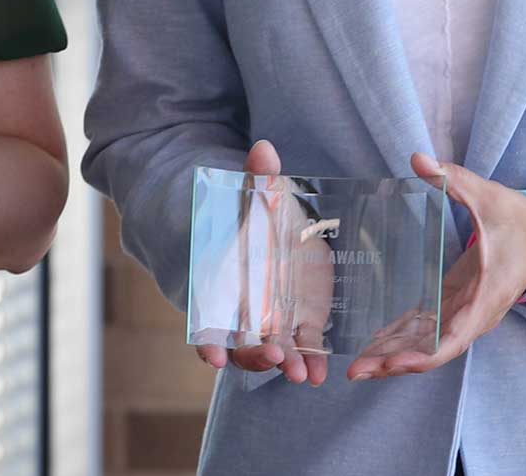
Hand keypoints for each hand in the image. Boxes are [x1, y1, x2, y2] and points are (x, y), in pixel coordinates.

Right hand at [192, 140, 332, 386]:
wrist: (268, 224)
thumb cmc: (248, 210)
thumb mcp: (251, 194)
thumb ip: (256, 178)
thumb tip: (264, 149)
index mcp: (219, 283)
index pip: (205, 318)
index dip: (206, 339)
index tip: (213, 356)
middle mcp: (241, 309)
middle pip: (240, 344)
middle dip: (254, 355)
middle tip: (273, 357)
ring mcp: (271, 318)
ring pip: (271, 350)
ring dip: (285, 364)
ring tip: (302, 375)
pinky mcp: (299, 319)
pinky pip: (302, 345)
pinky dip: (309, 360)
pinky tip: (319, 373)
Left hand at [344, 151, 525, 380]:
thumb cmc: (520, 219)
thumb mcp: (490, 196)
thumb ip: (455, 179)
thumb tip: (419, 159)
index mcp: (486, 296)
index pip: (453, 338)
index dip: (424, 354)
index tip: (395, 363)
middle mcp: (474, 314)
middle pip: (433, 349)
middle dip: (395, 362)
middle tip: (356, 371)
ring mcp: (465, 312)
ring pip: (427, 343)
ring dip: (394, 355)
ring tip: (357, 366)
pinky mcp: (457, 304)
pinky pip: (428, 329)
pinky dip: (402, 339)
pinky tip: (374, 345)